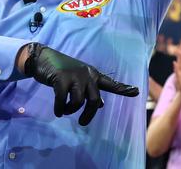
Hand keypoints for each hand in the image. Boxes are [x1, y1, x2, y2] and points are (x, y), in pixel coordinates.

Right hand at [24, 43, 138, 125]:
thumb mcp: (80, 79)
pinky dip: (60, 108)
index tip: (137, 92)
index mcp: (93, 75)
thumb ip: (91, 91)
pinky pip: (63, 100)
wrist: (43, 58)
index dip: (123, 89)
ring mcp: (74, 76)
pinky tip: (58, 111)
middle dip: (88, 114)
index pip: (110, 83)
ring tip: (65, 111)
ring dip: (71, 110)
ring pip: (79, 101)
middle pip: (94, 99)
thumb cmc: (63, 70)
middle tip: (82, 123)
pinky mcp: (61, 78)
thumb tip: (101, 105)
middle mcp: (87, 75)